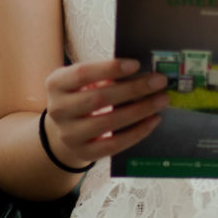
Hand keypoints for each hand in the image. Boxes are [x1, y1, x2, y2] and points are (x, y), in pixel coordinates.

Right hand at [43, 59, 168, 168]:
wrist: (66, 128)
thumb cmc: (82, 95)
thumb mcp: (84, 81)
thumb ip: (105, 74)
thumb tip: (142, 70)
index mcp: (56, 83)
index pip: (83, 73)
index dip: (110, 68)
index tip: (136, 64)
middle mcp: (58, 109)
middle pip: (99, 98)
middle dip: (133, 89)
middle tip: (159, 81)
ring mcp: (69, 134)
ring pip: (109, 122)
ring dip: (139, 110)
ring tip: (161, 100)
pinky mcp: (84, 152)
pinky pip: (114, 144)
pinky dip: (137, 132)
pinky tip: (153, 120)